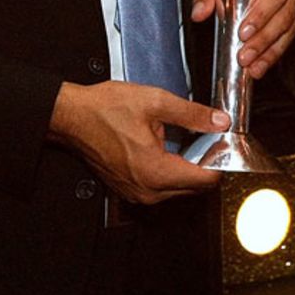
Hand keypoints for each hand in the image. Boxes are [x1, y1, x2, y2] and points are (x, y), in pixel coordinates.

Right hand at [48, 80, 227, 204]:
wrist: (72, 117)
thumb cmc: (104, 109)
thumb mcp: (155, 102)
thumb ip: (192, 114)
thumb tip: (219, 121)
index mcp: (156, 171)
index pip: (206, 180)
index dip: (220, 160)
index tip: (222, 143)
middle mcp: (148, 190)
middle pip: (195, 187)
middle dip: (206, 164)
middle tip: (208, 138)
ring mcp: (137, 193)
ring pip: (179, 189)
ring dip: (188, 168)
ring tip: (187, 141)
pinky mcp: (129, 190)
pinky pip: (161, 188)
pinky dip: (170, 171)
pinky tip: (167, 148)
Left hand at [190, 0, 294, 78]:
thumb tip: (199, 12)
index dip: (260, 14)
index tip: (243, 31)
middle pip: (284, 14)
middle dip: (262, 38)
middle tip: (245, 54)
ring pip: (288, 29)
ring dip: (268, 51)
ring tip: (250, 65)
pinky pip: (288, 38)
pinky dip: (272, 54)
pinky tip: (259, 66)